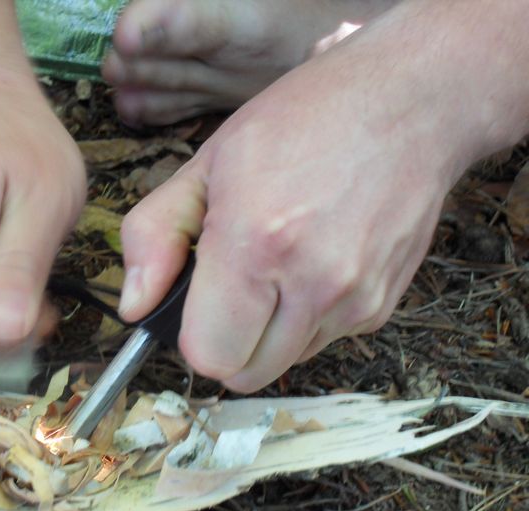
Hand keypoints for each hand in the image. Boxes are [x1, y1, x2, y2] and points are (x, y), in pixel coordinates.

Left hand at [117, 19, 482, 391]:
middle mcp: (313, 284)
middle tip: (229, 288)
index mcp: (256, 244)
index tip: (192, 303)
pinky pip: (322, 341)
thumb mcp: (207, 163)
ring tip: (274, 266)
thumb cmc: (303, 122)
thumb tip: (134, 306)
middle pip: (244, 374)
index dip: (190, 334)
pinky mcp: (381, 308)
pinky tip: (311, 262)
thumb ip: (155, 236)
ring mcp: (355, 301)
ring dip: (266, 332)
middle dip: (225, 342)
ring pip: (283, 362)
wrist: (408, 104)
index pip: (208, 356)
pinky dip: (305, 318)